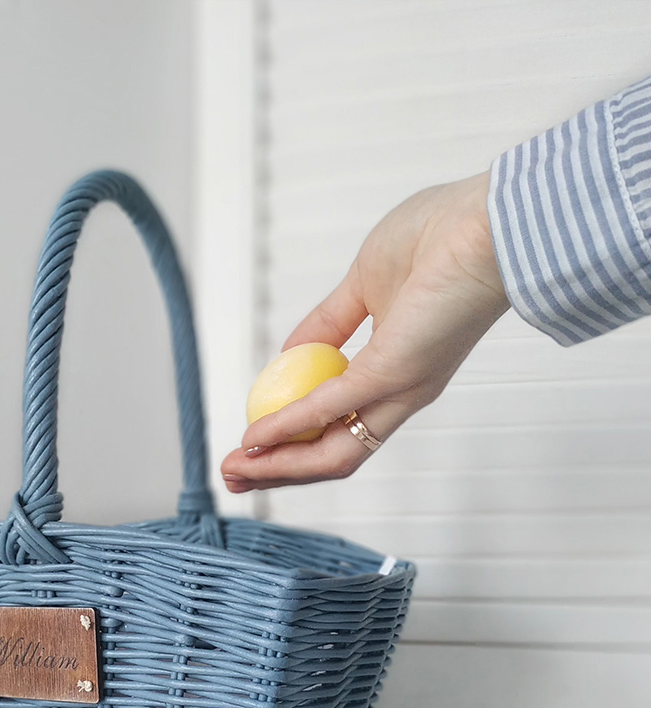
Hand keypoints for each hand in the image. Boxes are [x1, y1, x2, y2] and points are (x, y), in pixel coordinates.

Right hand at [221, 170, 509, 490]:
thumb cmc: (441, 235)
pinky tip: (255, 439)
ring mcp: (398, 388)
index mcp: (396, 371)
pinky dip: (287, 427)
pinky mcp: (392, 373)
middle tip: (231, 476)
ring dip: (279, 469)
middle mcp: (399, 393)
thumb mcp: (362, 283)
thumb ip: (326, 324)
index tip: (249, 447)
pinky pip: (328, 409)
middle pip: (332, 454)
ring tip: (234, 472)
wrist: (490, 219)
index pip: (340, 425)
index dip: (292, 443)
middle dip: (277, 472)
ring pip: (333, 453)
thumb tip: (288, 356)